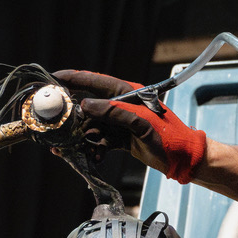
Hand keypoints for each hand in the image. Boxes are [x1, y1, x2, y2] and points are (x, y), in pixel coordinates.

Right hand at [53, 70, 206, 183]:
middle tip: (55, 121)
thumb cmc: (168, 138)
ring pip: (94, 126)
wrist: (183, 160)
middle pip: (91, 105)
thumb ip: (114, 112)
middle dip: (73, 115)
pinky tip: (93, 156)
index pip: (96, 82)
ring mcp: (122, 122)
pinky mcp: (122, 138)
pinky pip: (102, 140)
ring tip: (68, 146)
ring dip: (83, 137)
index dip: (75, 79)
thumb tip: (86, 105)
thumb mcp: (141, 123)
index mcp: (128, 93)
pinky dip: (96, 148)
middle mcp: (122, 105)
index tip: (54, 77)